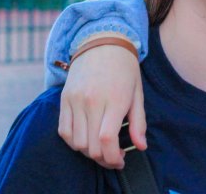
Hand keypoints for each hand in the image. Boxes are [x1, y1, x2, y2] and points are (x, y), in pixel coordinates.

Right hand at [57, 44, 146, 168]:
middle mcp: (92, 101)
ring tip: (101, 148)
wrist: (102, 44)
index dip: (112, 157)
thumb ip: (138, 122)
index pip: (107, 139)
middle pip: (91, 145)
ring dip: (88, 152)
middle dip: (103, 159)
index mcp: (115, 100)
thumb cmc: (125, 70)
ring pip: (76, 142)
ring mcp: (75, 100)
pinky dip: (74, 142)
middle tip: (113, 158)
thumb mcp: (138, 94)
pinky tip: (86, 139)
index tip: (120, 161)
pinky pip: (64, 131)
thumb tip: (141, 146)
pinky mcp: (63, 100)